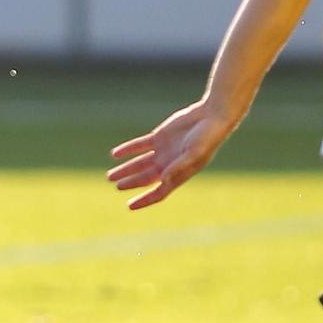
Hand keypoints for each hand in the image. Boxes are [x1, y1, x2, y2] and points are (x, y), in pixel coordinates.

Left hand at [107, 100, 236, 209]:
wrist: (211, 116)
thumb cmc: (207, 138)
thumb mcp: (194, 153)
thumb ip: (179, 166)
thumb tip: (164, 180)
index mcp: (179, 174)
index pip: (159, 192)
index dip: (144, 200)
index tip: (130, 206)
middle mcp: (169, 165)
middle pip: (144, 178)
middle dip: (130, 183)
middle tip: (115, 185)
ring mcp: (163, 151)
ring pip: (139, 163)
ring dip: (125, 169)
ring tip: (110, 175)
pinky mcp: (159, 137)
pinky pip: (139, 145)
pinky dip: (127, 150)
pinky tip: (115, 154)